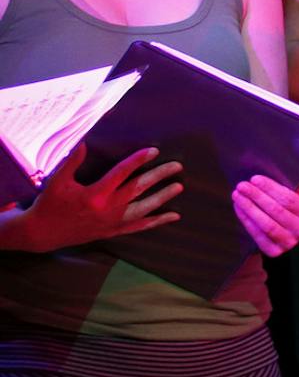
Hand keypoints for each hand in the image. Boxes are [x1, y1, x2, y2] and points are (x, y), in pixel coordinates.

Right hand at [14, 145, 182, 252]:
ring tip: (179, 187)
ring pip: (143, 209)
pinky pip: (139, 227)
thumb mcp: (57, 182)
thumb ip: (71, 162)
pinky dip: (157, 222)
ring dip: (162, 198)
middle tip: (177, 166)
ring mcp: (111, 222)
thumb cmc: (49, 204)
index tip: (154, 150)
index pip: (121, 173)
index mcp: (94, 195)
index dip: (138, 160)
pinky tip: (173, 216)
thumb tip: (82, 142)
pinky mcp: (112, 232)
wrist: (41, 234)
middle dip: (159, 176)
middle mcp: (107, 209)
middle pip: (138, 189)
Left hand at [232, 160, 298, 256]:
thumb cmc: (294, 204)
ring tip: (237, 195)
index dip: (271, 189)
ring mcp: (290, 243)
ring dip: (249, 208)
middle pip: (276, 211)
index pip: (290, 199)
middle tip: (242, 185)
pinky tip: (239, 208)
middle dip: (256, 197)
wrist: (287, 231)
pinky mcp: (275, 251)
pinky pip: (257, 235)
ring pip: (266, 224)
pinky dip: (246, 221)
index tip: (255, 178)